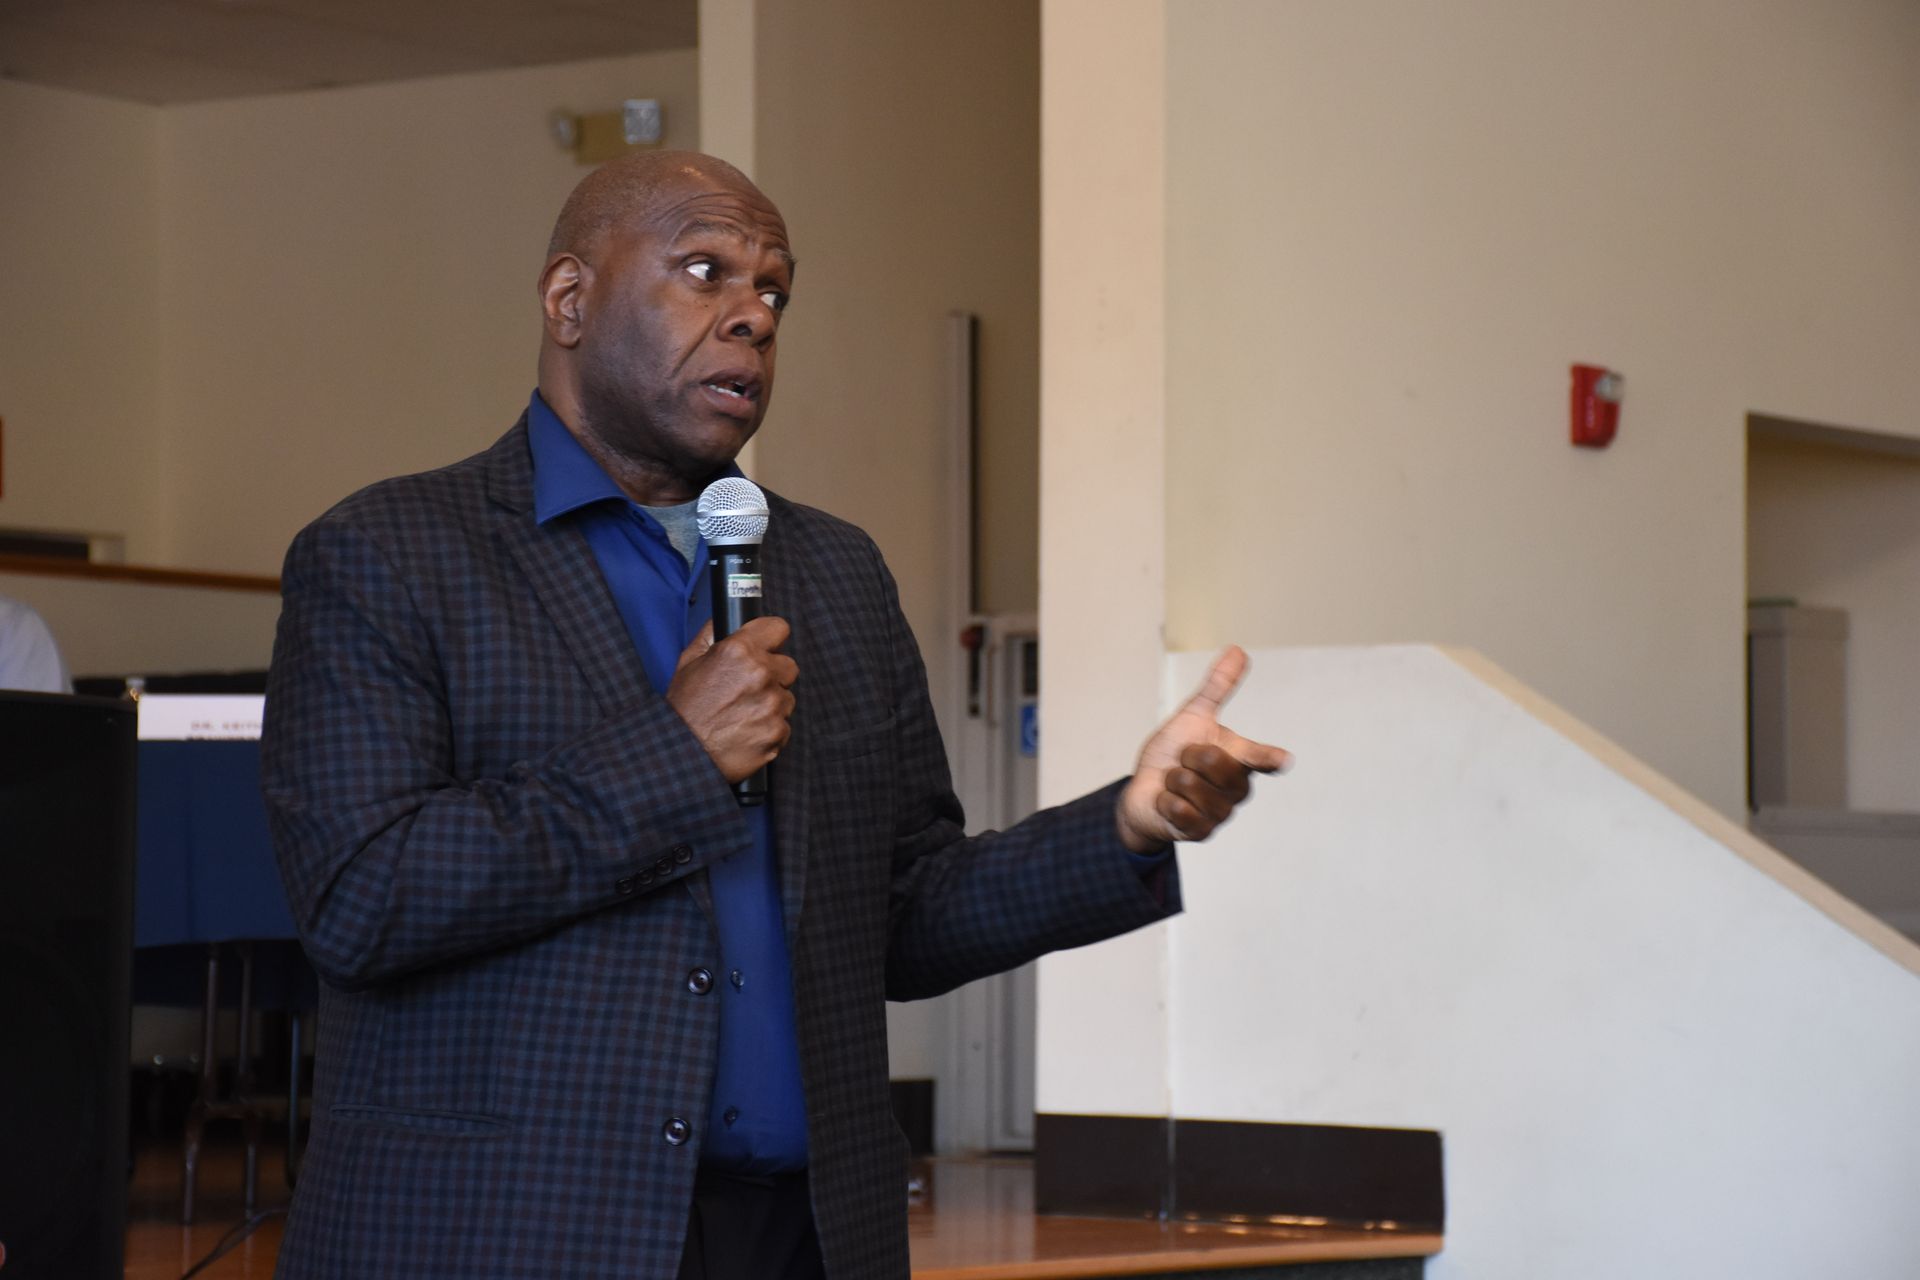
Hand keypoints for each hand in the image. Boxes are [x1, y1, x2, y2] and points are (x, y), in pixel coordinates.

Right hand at [666, 617, 798, 783]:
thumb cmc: (684, 710)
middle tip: (749, 689)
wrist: (685, 753)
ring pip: (787, 697)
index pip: (778, 628)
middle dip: (773, 675)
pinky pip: (784, 725)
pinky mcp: (777, 731)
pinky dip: (770, 729)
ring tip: (744, 714)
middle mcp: (760, 674)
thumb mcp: (689, 662)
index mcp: (739, 651)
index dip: (771, 639)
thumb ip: (712, 635)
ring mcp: (772, 704)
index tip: (767, 647)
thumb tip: (727, 619)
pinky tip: (748, 732)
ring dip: (772, 704)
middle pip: (788, 665)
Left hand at [1115, 645, 1290, 851]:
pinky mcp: (1202, 832)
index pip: (1259, 757)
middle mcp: (1237, 787)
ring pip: (1194, 788)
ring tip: (1176, 783)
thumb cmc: (1173, 753)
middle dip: (1188, 757)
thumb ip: (1217, 687)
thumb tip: (1238, 650)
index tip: (1281, 759)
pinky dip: (1167, 803)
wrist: (1144, 790)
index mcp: (1240, 758)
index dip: (1268, 757)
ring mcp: (1221, 812)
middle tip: (1184, 761)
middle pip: (1215, 763)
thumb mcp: (1192, 717)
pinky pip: (1181, 811)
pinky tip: (1169, 803)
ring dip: (1174, 781)